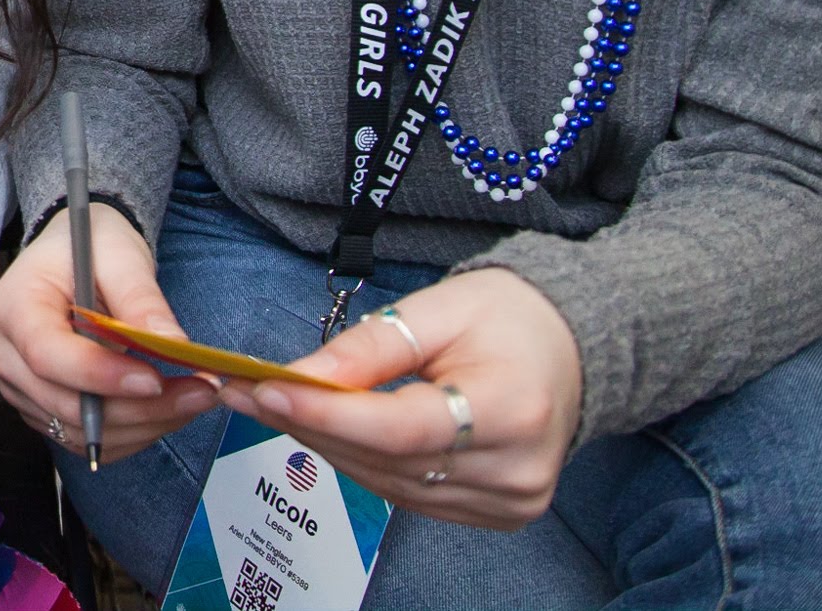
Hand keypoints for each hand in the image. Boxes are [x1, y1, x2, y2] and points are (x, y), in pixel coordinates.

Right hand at [0, 203, 219, 464]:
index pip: (47, 355)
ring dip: (142, 425)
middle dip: (138, 408)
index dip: (99, 376)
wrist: (73, 252)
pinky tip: (167, 410)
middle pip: (66, 403)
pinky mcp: (41, 408)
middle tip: (201, 392)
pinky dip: (131, 432)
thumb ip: (141, 299)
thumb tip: (173, 347)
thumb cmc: (89, 244)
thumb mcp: (119, 254)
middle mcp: (5, 354)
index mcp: (13, 306)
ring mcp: (19, 387)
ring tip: (195, 398)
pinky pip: (84, 439)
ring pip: (79, 431)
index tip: (154, 380)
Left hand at [224, 267, 581, 527]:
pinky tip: (330, 430)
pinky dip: (363, 462)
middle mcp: (515, 468)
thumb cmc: (509, 319)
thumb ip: (371, 347)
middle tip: (249, 390)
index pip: (401, 428)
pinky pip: (408, 495)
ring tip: (276, 405)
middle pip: (387, 461)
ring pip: (388, 484)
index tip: (267, 391)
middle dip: (310, 425)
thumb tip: (302, 374)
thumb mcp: (439, 309)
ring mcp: (508, 500)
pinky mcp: (496, 512)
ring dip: (327, 446)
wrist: (572, 349)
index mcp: (512, 409)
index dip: (329, 415)